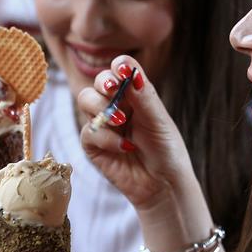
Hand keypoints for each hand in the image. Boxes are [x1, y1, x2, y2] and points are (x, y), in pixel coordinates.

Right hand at [78, 56, 194, 210]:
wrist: (163, 184)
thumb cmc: (165, 149)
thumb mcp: (158, 120)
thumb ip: (143, 95)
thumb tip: (128, 68)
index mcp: (134, 94)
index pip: (120, 70)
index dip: (119, 66)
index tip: (123, 70)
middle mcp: (116, 105)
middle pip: (98, 82)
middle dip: (104, 83)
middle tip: (113, 90)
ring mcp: (103, 124)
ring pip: (86, 101)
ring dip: (102, 108)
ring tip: (122, 122)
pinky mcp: (93, 145)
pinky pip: (89, 132)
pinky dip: (107, 137)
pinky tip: (125, 146)